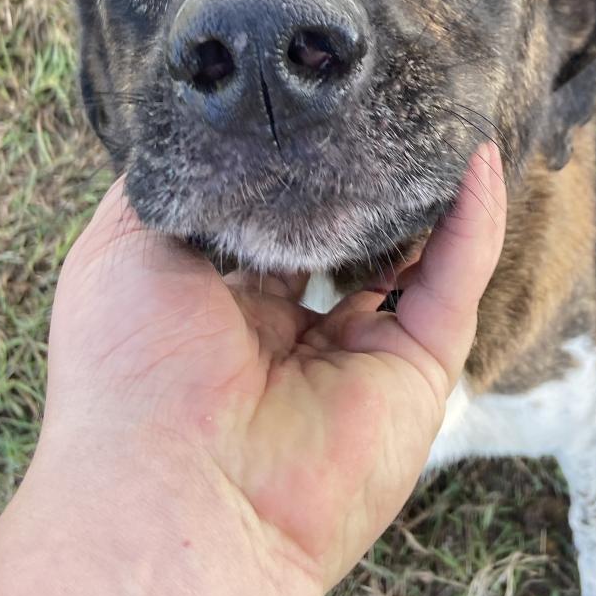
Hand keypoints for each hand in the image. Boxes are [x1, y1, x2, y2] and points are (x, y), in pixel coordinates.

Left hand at [42, 143, 505, 589]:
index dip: (292, 170)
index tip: (312, 105)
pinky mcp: (417, 373)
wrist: (178, 493)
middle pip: (347, 239)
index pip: (272, 225)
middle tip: (384, 102)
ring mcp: (360, 355)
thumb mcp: (120, 251)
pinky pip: (455, 283)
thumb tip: (206, 135)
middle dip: (364, 179)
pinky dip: (474, 223)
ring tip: (441, 114)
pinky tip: (476, 159)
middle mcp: (293, 333)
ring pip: (413, 258)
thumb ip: (167, 189)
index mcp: (222, 308)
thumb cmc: (131, 372)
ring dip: (429, 193)